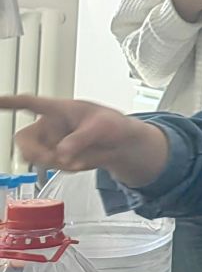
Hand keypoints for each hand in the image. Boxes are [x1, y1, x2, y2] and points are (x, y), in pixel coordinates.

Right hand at [0, 95, 171, 189]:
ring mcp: (50, 142)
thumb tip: (61, 153)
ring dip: (53, 163)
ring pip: (35, 157)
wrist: (120, 144)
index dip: (10, 103)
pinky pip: (49, 166)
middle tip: (55, 159)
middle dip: (35, 153)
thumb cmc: (111, 125)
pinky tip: (80, 162)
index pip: (30, 103)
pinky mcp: (54, 156)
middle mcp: (49, 125)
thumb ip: (81, 138)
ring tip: (79, 160)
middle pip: (23, 139)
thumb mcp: (102, 127)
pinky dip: (64, 168)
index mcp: (59, 109)